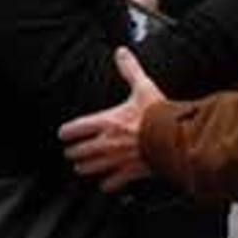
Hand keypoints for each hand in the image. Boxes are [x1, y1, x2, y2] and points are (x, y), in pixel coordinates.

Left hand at [59, 48, 164, 190]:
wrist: (175, 138)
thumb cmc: (158, 114)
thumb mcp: (143, 87)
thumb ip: (130, 70)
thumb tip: (121, 53)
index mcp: (107, 122)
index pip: (78, 127)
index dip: (67, 131)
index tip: (63, 133)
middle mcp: (108, 143)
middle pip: (81, 151)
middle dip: (74, 151)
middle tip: (70, 151)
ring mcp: (118, 160)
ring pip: (92, 168)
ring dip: (85, 168)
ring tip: (80, 168)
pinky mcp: (131, 172)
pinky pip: (113, 182)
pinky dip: (108, 184)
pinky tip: (106, 184)